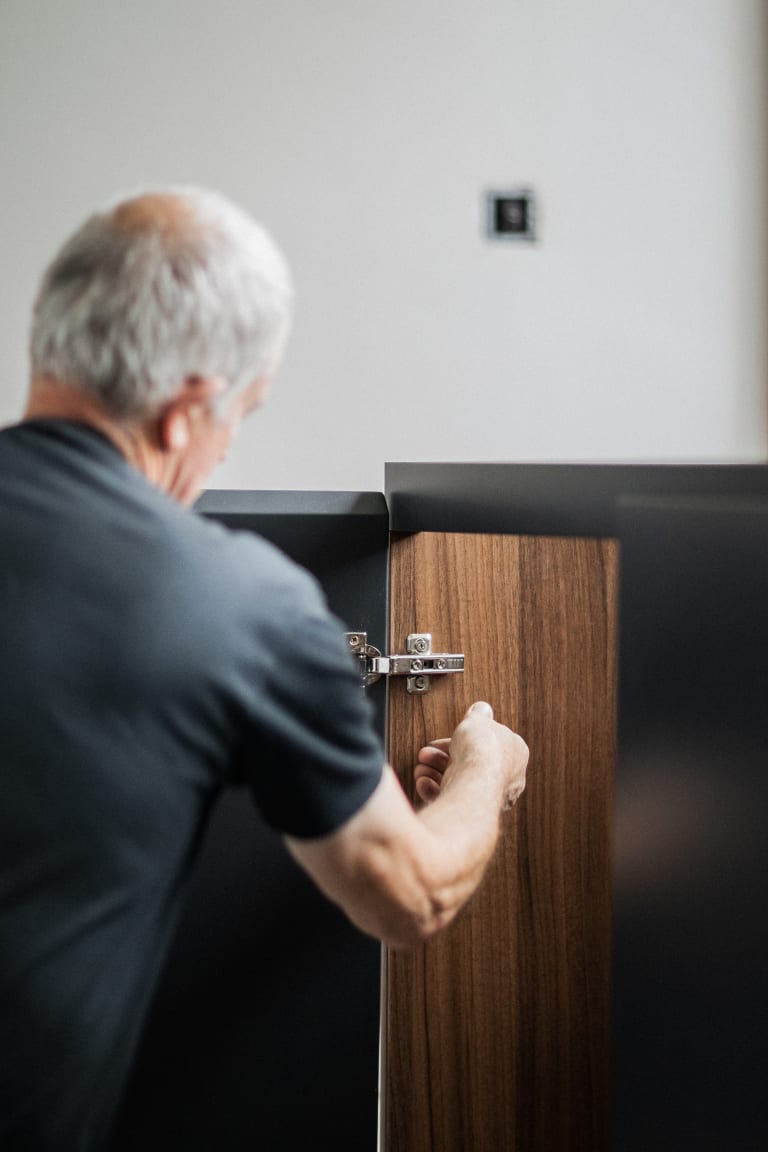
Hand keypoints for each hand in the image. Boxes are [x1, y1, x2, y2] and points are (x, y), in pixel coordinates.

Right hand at [414, 701, 528, 808]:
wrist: (474, 781)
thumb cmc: (482, 750)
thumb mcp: (479, 719)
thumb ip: (479, 714)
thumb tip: (481, 709)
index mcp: (515, 753)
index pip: (489, 743)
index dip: (466, 737)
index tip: (451, 735)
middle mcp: (507, 778)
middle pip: (470, 764)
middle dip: (443, 757)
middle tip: (428, 753)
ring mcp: (491, 796)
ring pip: (458, 782)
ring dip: (435, 772)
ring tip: (422, 767)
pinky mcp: (474, 812)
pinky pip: (452, 799)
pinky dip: (434, 790)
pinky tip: (424, 782)